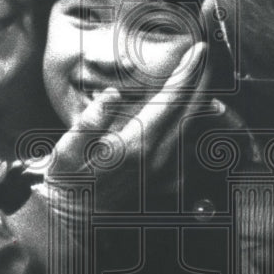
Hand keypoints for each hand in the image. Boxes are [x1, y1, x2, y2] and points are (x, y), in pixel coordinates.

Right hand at [43, 42, 214, 208]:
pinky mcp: (167, 184)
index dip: (186, 73)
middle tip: (207, 55)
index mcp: (135, 147)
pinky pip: (192, 147)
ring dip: (203, 101)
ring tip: (205, 76)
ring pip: (196, 130)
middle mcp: (158, 161)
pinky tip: (196, 111)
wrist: (71, 223)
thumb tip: (111, 95)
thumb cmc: (66, 183)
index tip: (198, 50)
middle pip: (192, 112)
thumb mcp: (66, 151)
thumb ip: (89, 122)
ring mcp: (166, 175)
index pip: (170, 102)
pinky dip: (197, 124)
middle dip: (202, 80)